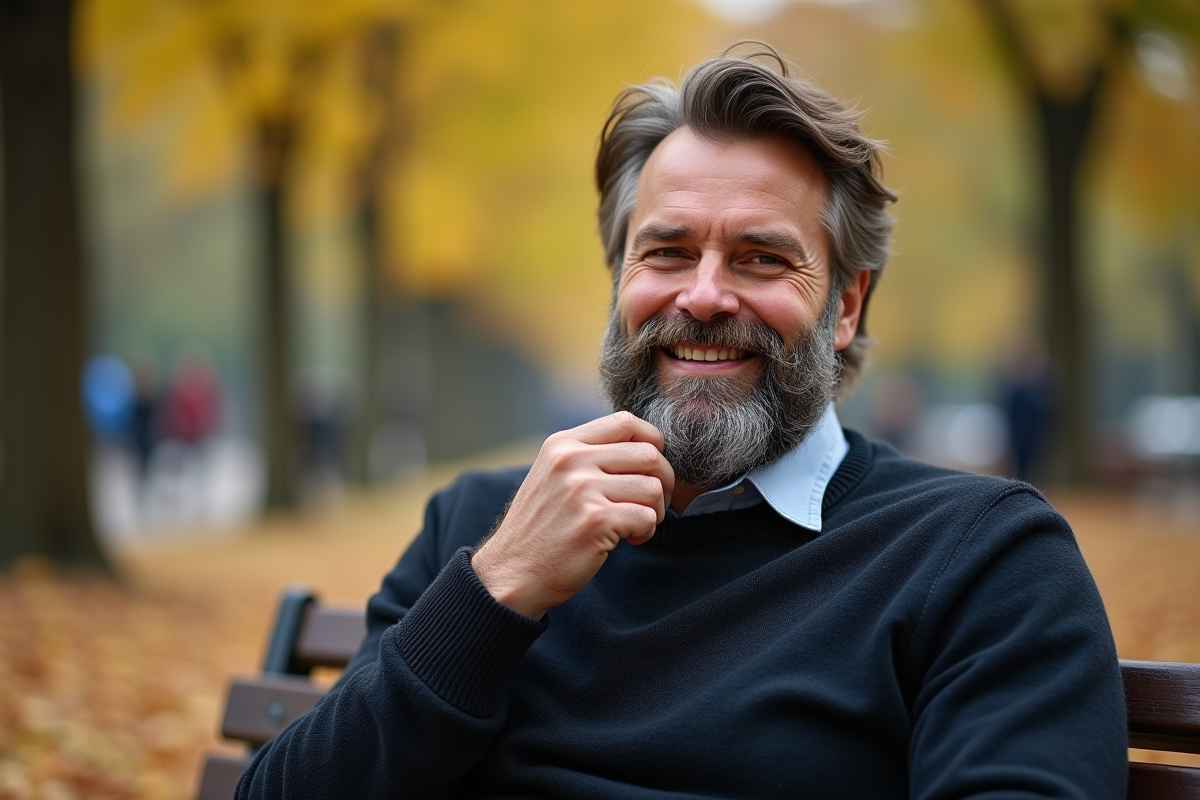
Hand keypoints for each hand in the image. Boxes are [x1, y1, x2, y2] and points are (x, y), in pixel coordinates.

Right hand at [471, 411, 673, 619]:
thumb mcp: (553, 476)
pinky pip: (647, 517)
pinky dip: (646, 532)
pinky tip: (629, 540)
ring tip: (636, 525)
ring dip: (656, 511)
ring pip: (653, 487)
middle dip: (663, 481)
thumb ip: (587, 456)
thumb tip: (646, 447)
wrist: (511, 573)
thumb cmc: (540, 529)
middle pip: (649, 454)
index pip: (626, 422)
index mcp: (562, 444)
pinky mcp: (595, 520)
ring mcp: (582, 489)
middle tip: (652, 504)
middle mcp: (571, 460)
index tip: (649, 469)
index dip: (652, 443)